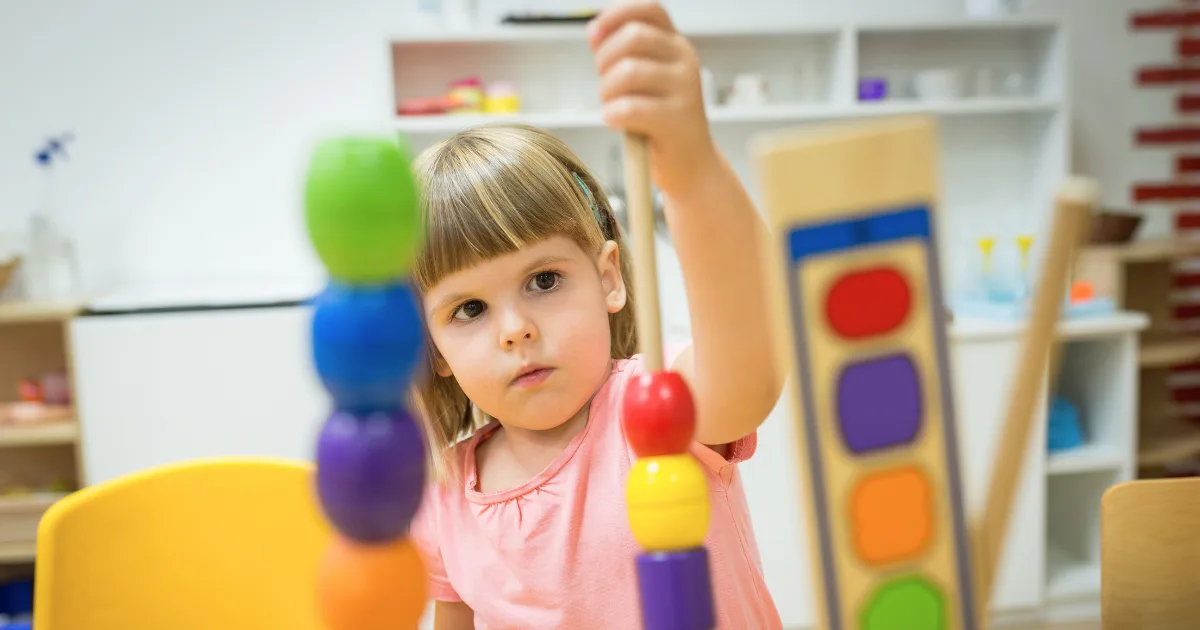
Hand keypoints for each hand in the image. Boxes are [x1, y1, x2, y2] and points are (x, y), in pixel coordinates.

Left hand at [587, 0, 718, 196]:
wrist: (690, 166)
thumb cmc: (659, 122)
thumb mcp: (645, 80)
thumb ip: (624, 54)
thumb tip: (596, 32)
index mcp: (676, 45)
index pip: (649, 8)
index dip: (615, 15)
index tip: (593, 36)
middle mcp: (685, 60)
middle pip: (633, 36)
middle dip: (604, 60)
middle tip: (604, 86)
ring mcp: (685, 89)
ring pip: (628, 72)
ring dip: (606, 91)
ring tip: (611, 107)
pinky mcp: (678, 119)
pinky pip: (630, 107)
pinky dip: (612, 114)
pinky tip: (613, 121)